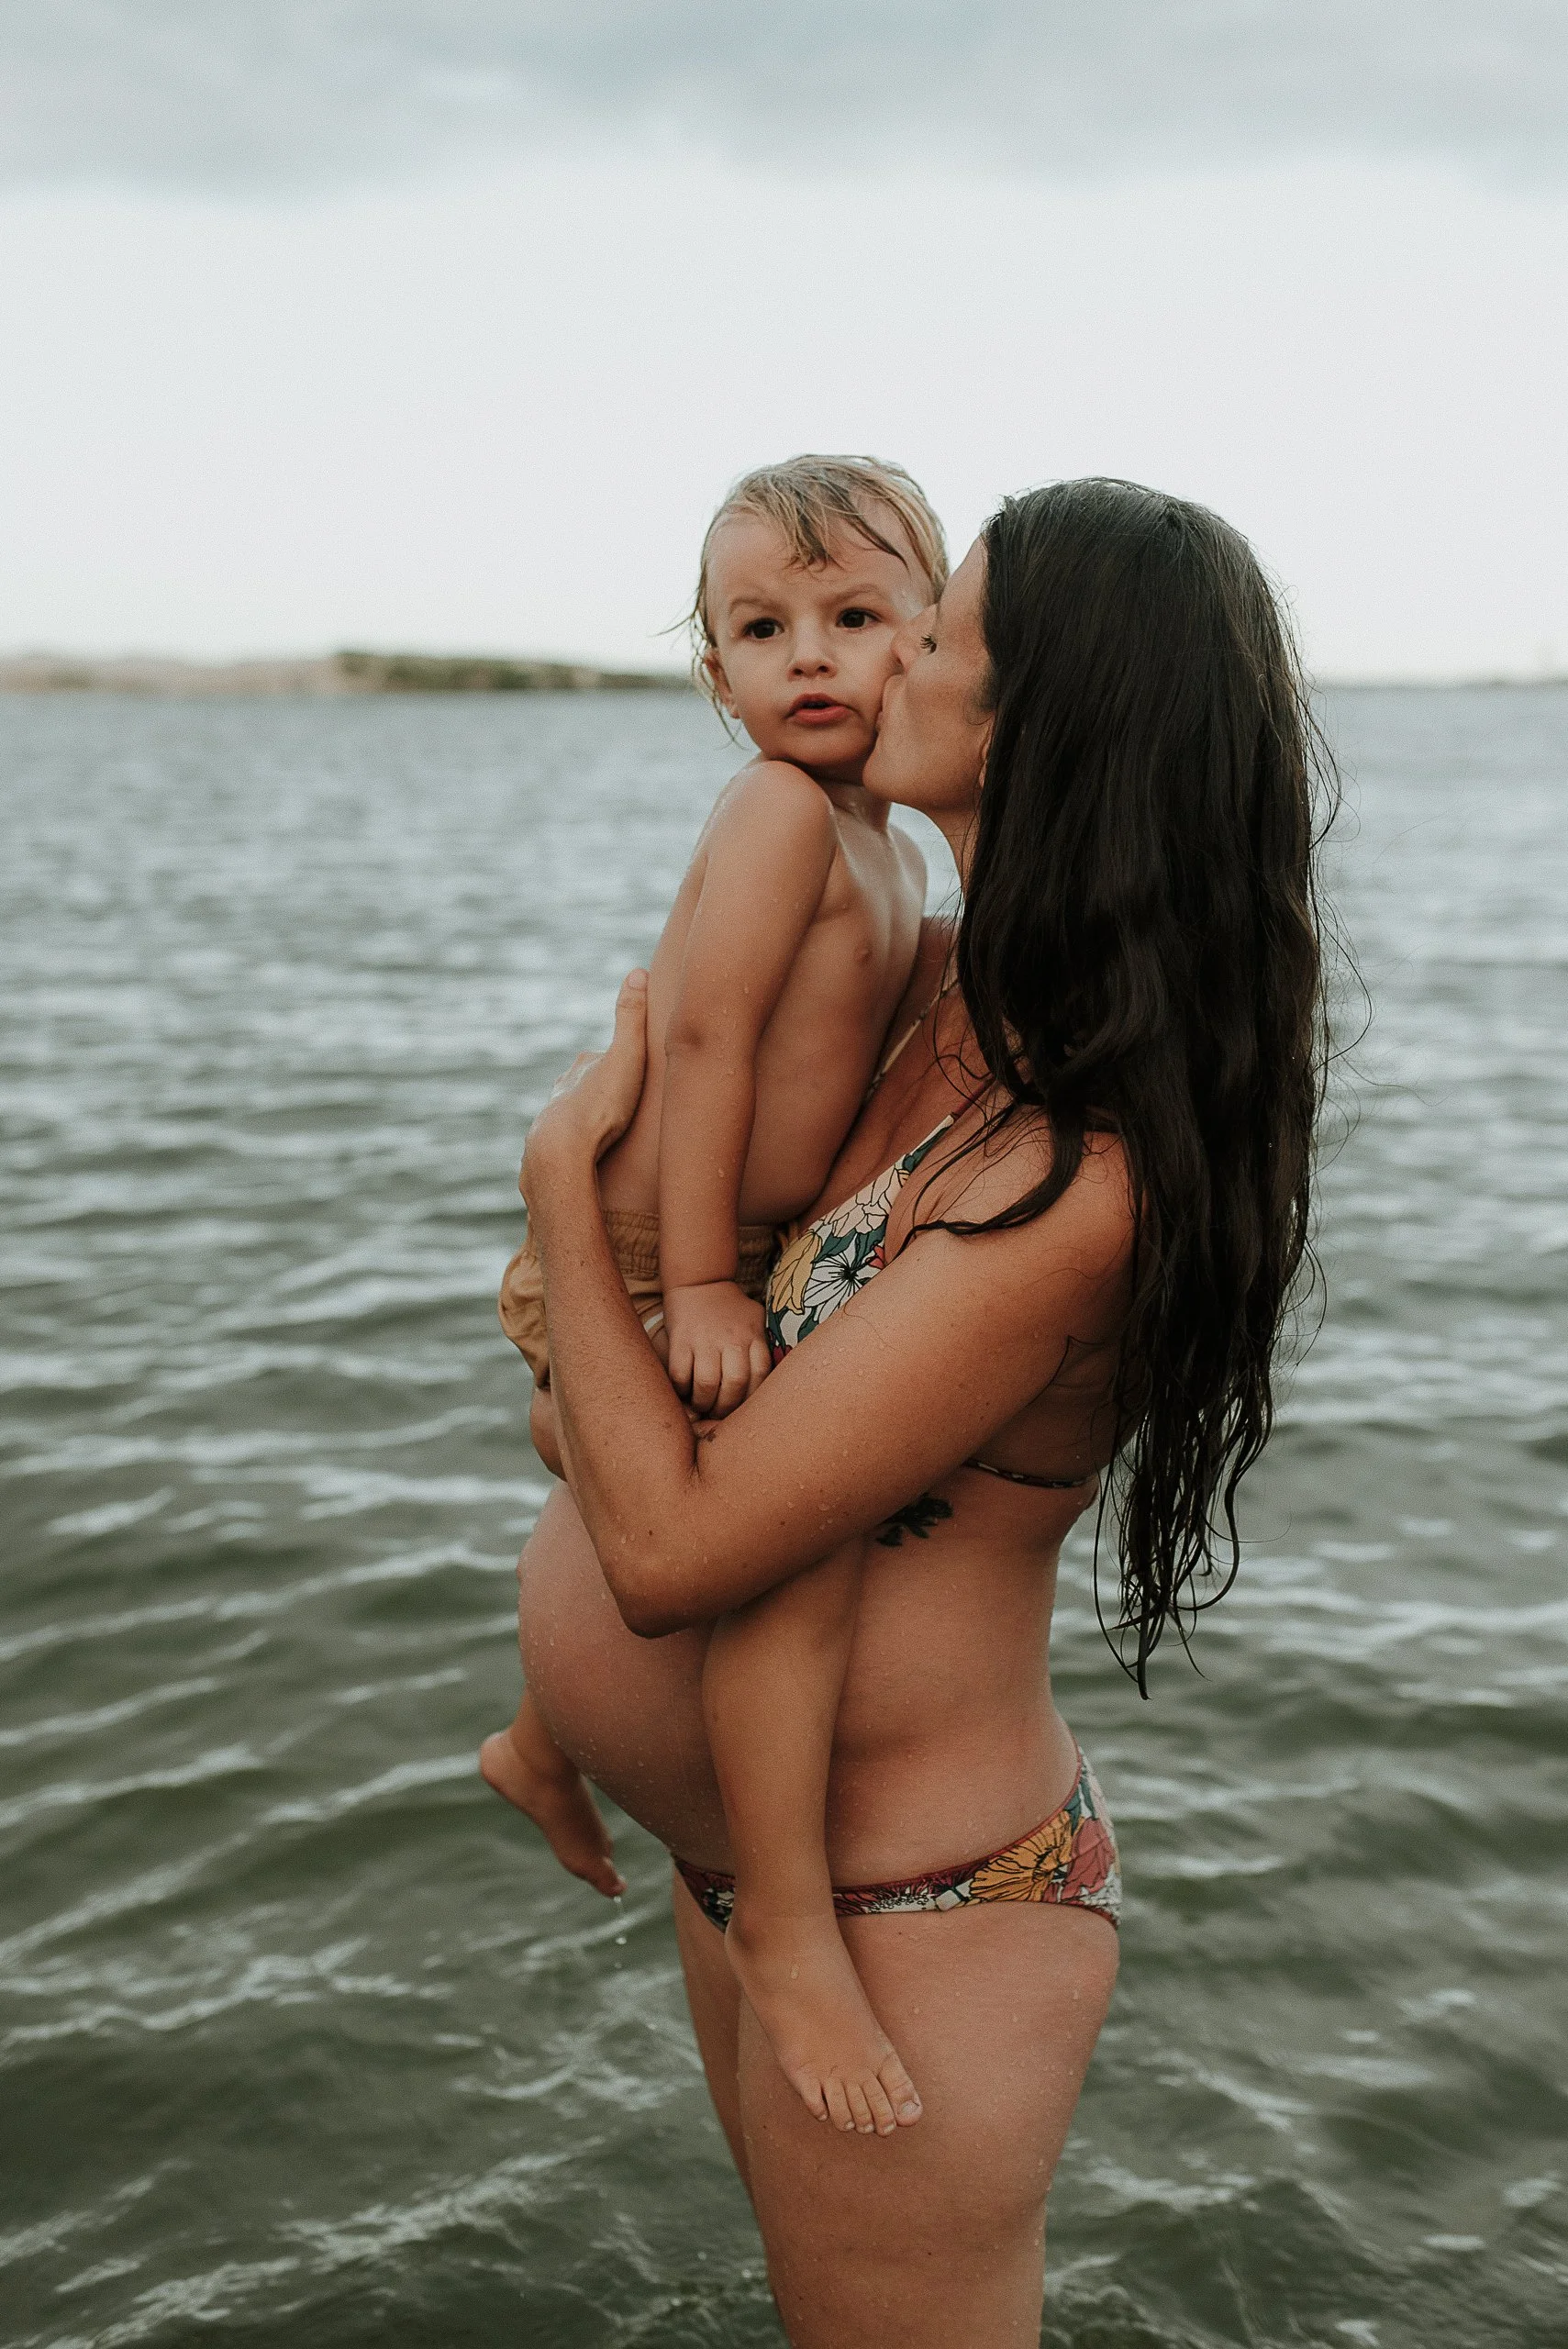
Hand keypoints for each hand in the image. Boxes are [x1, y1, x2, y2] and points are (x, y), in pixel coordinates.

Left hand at [521, 969, 647, 1206]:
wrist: (561, 1154)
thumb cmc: (600, 1107)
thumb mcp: (625, 1057)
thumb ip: (631, 1017)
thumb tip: (637, 970)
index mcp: (580, 1070)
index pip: (597, 1060)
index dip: (616, 1064)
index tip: (631, 1071)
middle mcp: (560, 1093)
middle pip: (581, 1088)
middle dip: (598, 1094)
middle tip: (620, 1105)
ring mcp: (551, 1124)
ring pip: (571, 1119)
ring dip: (587, 1125)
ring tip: (606, 1137)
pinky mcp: (549, 1155)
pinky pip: (567, 1150)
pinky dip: (578, 1150)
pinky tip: (587, 1161)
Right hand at [663, 1281, 772, 1418]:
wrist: (699, 1282)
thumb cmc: (731, 1309)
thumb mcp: (756, 1319)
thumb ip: (764, 1345)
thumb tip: (774, 1381)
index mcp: (753, 1335)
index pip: (761, 1374)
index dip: (752, 1398)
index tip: (743, 1409)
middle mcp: (731, 1338)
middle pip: (735, 1382)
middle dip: (726, 1406)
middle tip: (719, 1413)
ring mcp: (705, 1339)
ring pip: (707, 1383)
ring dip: (703, 1402)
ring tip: (702, 1405)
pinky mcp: (681, 1340)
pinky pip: (680, 1374)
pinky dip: (682, 1389)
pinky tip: (684, 1391)